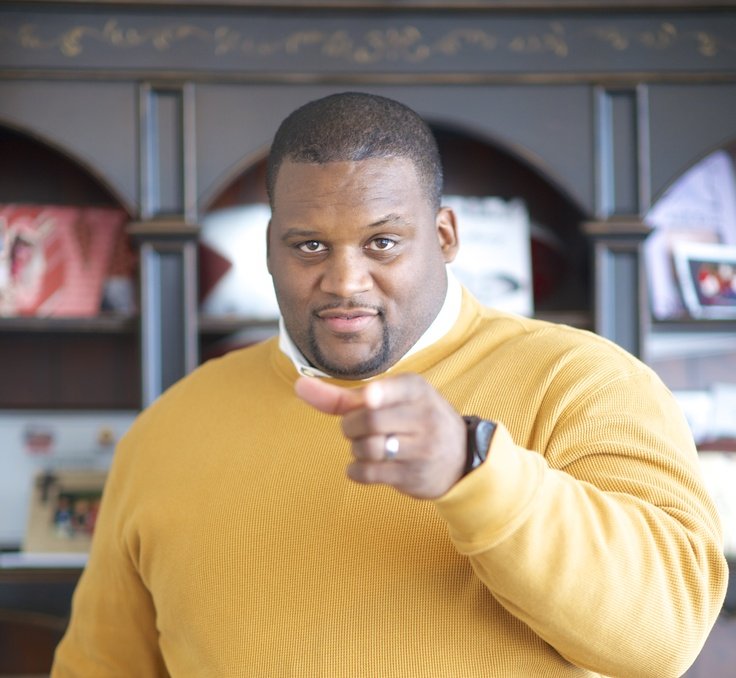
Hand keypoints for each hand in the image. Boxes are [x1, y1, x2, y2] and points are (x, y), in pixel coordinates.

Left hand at [295, 374, 466, 498]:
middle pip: (370, 420)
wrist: (461, 456)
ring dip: (355, 449)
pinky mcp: (415, 476)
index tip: (367, 399)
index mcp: (417, 389)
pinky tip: (362, 466)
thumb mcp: (390, 400)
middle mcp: (424, 416)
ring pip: (369, 447)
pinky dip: (356, 470)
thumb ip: (344, 397)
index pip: (397, 389)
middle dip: (350, 427)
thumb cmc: (412, 420)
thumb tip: (299, 385)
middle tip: (355, 429)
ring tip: (364, 447)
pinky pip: (370, 473)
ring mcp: (422, 448)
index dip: (378, 395)